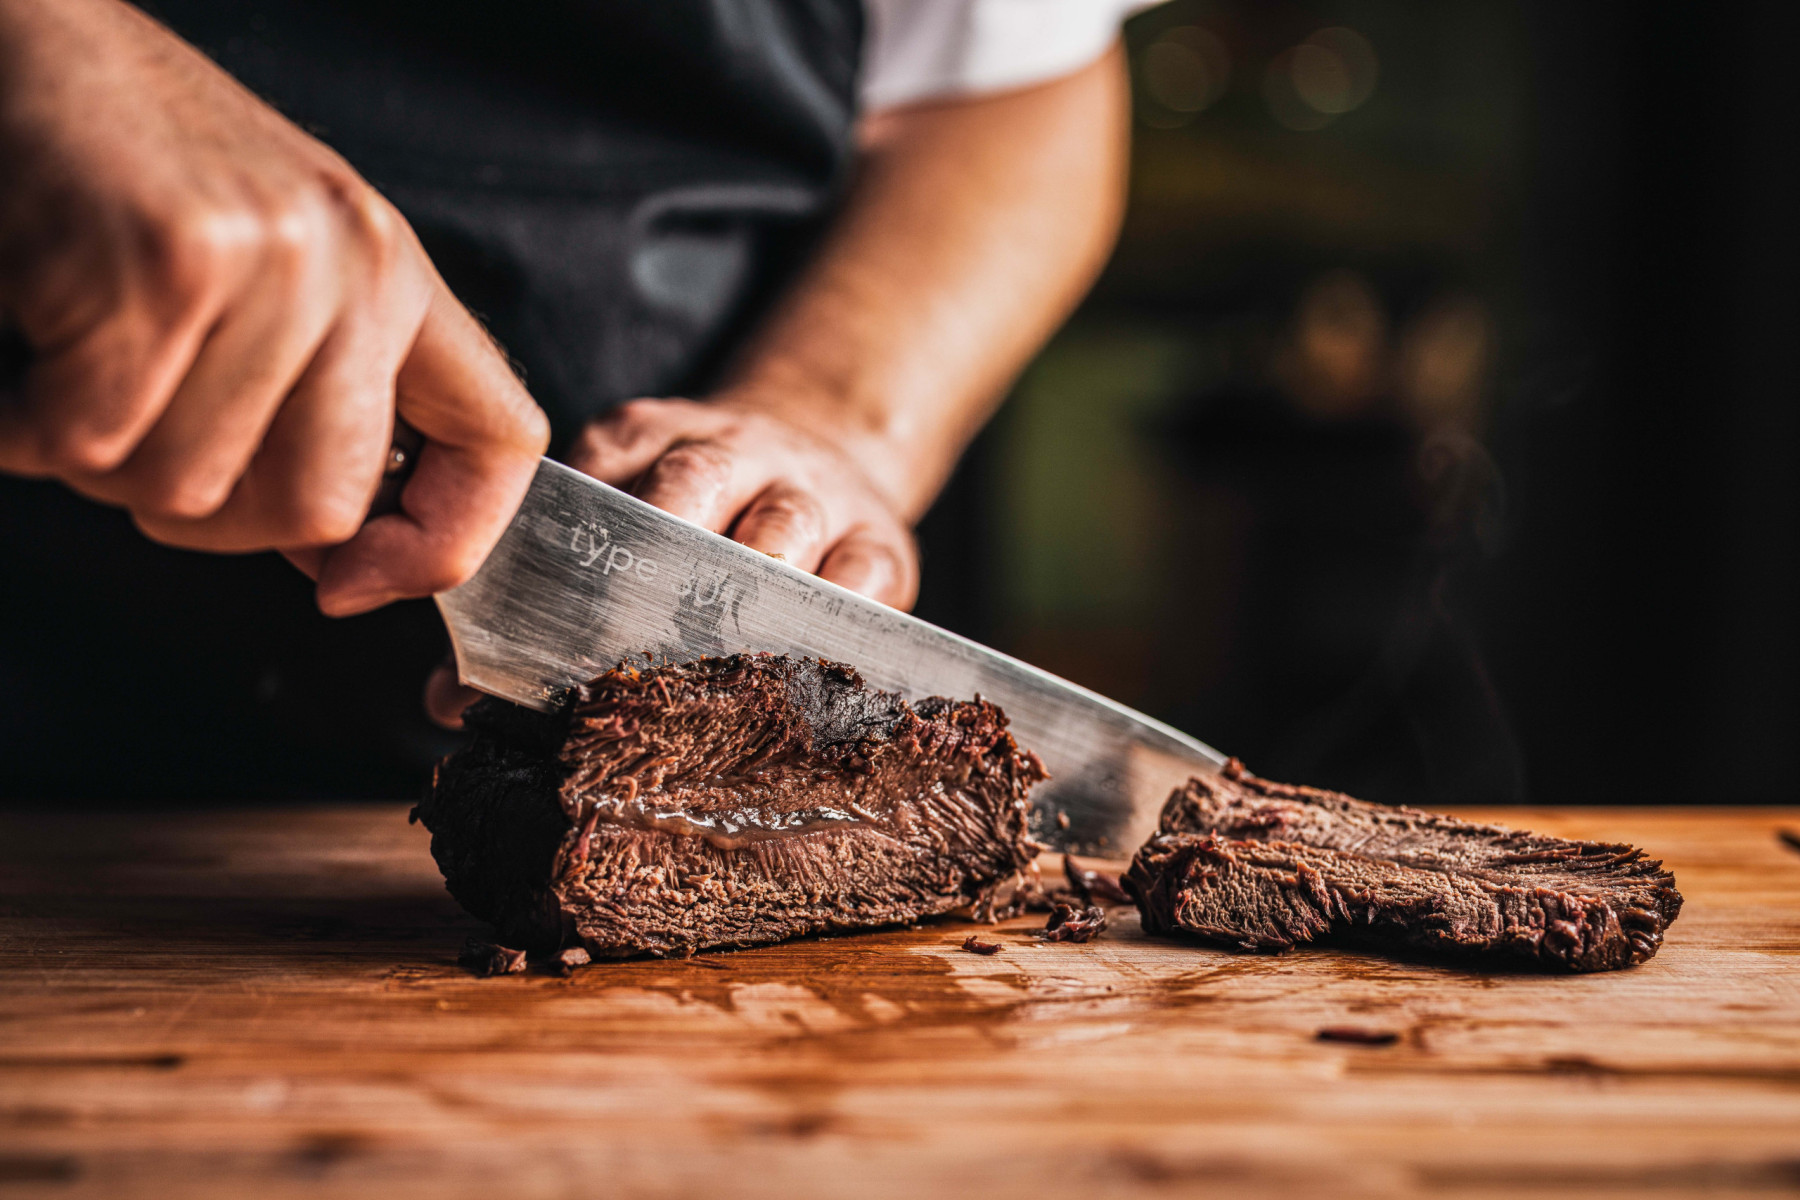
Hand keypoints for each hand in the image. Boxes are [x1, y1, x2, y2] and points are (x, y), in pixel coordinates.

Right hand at [0, 0, 548, 614]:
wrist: (17, 37)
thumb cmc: (123, 168)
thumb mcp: (268, 273)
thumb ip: (314, 398)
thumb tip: (338, 554)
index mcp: (393, 274)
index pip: (499, 439)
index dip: (447, 542)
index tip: (352, 586)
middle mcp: (356, 265)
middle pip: (318, 506)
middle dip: (201, 514)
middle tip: (128, 431)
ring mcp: (275, 261)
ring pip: (185, 488)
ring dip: (95, 459)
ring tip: (68, 359)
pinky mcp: (171, 263)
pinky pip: (88, 440)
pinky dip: (20, 427)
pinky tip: (20, 348)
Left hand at [422, 391, 918, 727]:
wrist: (826, 457)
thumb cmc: (697, 521)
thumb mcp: (624, 524)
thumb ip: (534, 605)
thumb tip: (445, 703)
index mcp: (649, 437)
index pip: (604, 469)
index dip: (575, 538)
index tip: (544, 612)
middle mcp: (733, 448)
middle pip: (694, 486)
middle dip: (656, 562)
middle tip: (623, 636)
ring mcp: (813, 490)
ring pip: (782, 526)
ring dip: (748, 590)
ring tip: (717, 655)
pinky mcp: (880, 539)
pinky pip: (863, 578)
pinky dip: (836, 620)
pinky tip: (807, 665)